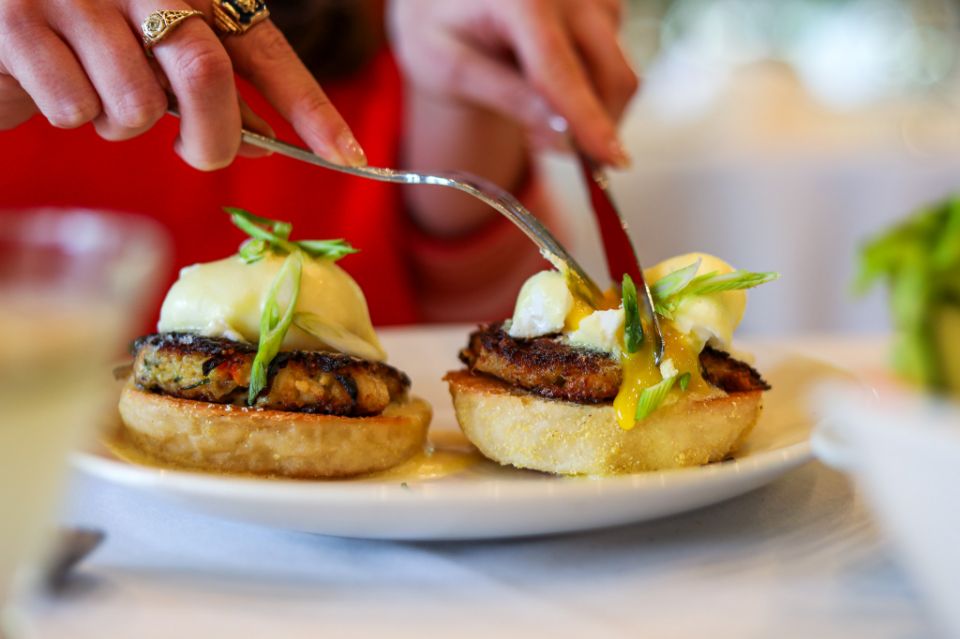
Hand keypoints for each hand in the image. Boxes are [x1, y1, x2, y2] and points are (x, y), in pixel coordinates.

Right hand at [0, 0, 365, 168]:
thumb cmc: (86, 38)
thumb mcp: (156, 57)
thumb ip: (210, 89)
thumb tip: (263, 143)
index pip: (266, 52)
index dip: (311, 109)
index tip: (351, 160)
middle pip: (205, 75)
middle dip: (211, 138)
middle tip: (197, 153)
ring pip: (135, 103)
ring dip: (123, 125)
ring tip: (98, 97)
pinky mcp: (17, 20)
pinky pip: (75, 108)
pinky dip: (73, 117)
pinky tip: (51, 84)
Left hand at [388, 0, 638, 167]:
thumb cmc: (440, 30)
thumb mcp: (451, 69)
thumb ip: (506, 97)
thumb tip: (563, 133)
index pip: (561, 71)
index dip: (587, 120)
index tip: (610, 160)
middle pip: (608, 75)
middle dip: (591, 127)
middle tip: (539, 146)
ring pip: (617, 74)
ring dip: (588, 110)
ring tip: (531, 110)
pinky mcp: (606, 6)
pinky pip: (615, 63)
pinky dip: (591, 89)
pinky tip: (549, 84)